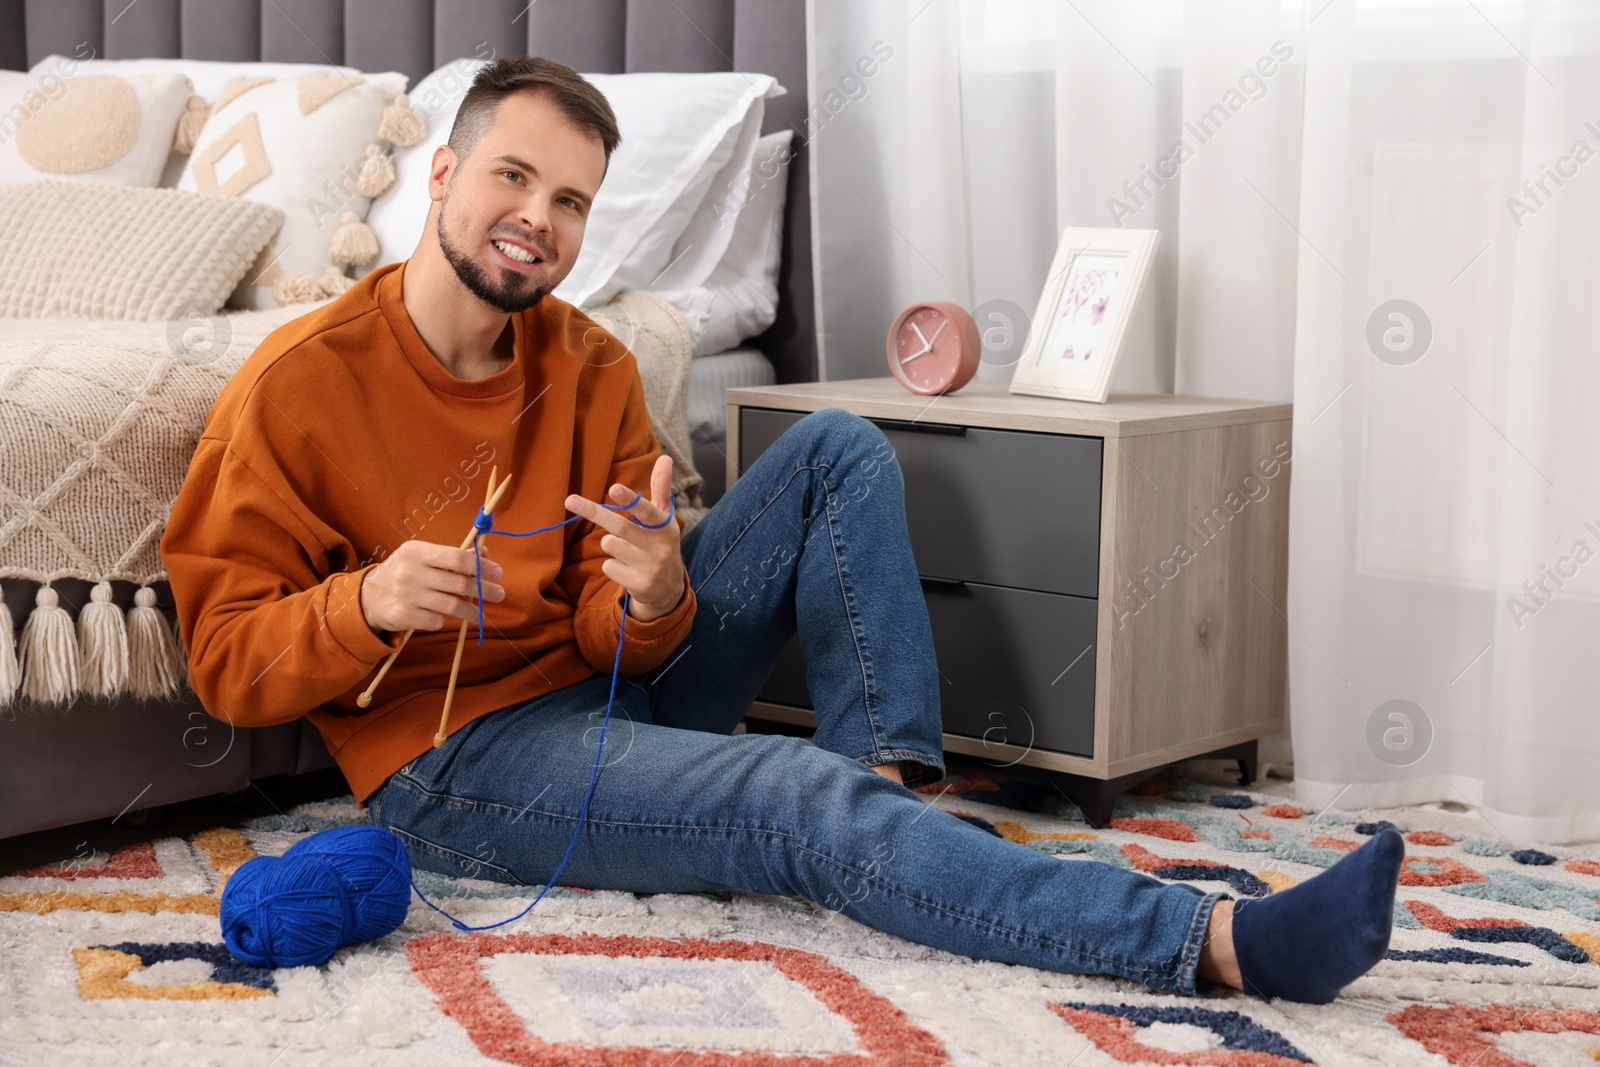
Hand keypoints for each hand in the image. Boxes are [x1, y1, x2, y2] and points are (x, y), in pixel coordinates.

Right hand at [361, 538, 504, 633]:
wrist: (368, 597)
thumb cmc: (404, 572)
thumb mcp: (423, 557)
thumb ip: (453, 556)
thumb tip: (485, 554)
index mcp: (416, 551)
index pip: (456, 558)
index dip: (481, 567)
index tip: (498, 573)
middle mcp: (410, 572)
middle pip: (458, 583)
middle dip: (484, 590)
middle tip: (500, 594)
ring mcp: (405, 595)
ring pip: (451, 605)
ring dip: (472, 611)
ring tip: (482, 614)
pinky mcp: (402, 615)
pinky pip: (435, 620)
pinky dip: (443, 620)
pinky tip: (443, 617)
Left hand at [565, 454, 685, 623]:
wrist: (669, 589)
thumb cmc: (660, 543)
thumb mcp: (664, 518)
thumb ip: (661, 488)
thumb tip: (665, 457)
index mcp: (665, 526)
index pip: (646, 510)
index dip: (629, 500)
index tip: (613, 488)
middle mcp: (659, 546)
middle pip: (619, 527)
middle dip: (594, 512)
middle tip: (571, 500)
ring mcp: (649, 567)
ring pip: (609, 545)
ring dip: (609, 543)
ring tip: (625, 549)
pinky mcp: (639, 584)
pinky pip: (608, 567)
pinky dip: (612, 566)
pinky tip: (626, 568)